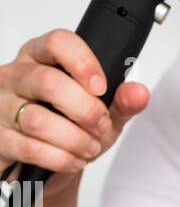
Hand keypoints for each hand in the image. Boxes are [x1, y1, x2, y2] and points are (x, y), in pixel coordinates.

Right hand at [0, 28, 148, 198]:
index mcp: (41, 58)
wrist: (52, 165)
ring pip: (37, 120)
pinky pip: (29, 147)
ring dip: (73, 139)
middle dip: (85, 110)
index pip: (58, 42)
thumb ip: (122, 102)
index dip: (83, 63)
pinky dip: (59, 158)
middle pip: (48, 83)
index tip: (101, 87)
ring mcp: (2, 105)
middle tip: (99, 125)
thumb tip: (138, 92)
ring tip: (88, 147)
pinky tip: (73, 160)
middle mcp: (16, 76)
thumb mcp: (104, 114)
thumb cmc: (73, 129)